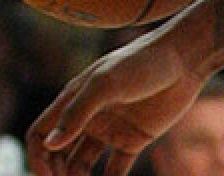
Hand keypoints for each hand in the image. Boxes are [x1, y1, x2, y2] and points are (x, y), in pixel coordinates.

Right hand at [26, 28, 207, 175]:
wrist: (185, 60)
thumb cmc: (142, 63)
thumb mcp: (106, 83)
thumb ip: (78, 112)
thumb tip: (49, 144)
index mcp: (73, 101)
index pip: (40, 134)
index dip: (38, 158)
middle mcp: (88, 118)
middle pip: (58, 155)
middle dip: (56, 175)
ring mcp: (110, 130)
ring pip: (82, 166)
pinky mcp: (134, 139)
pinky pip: (115, 171)